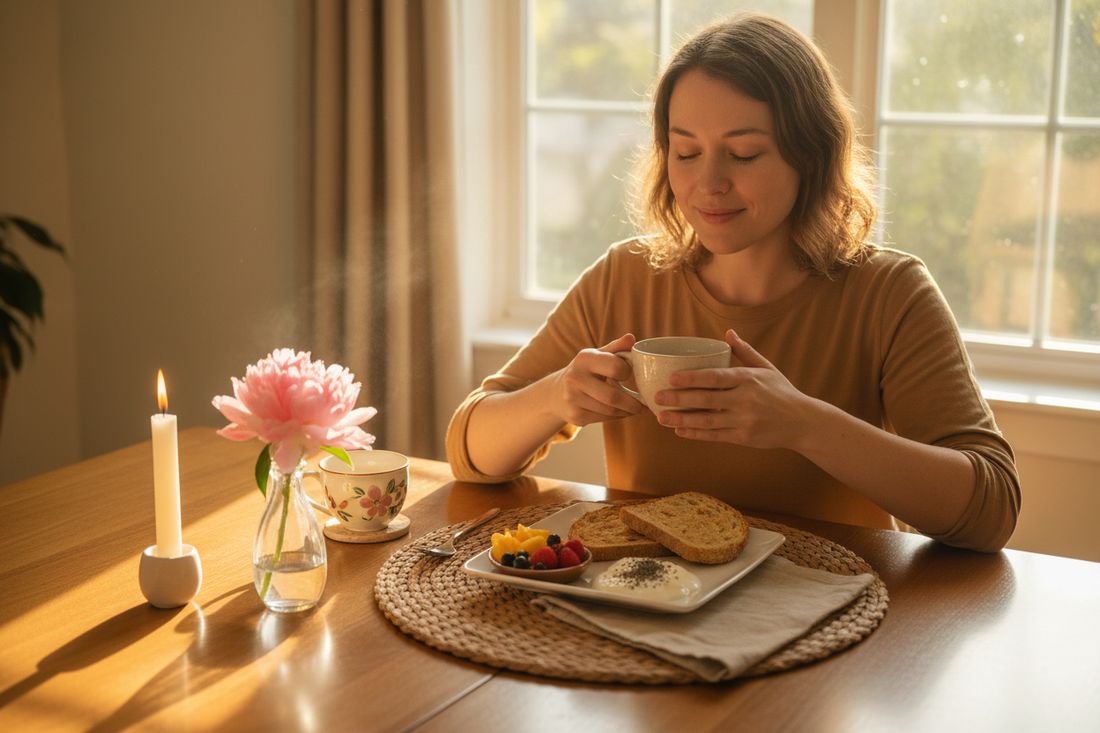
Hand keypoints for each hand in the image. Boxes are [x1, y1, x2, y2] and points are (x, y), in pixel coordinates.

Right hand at [545, 334, 647, 425]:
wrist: (556, 393)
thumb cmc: (585, 371)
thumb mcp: (597, 356)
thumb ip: (616, 348)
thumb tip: (632, 338)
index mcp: (584, 359)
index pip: (615, 367)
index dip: (627, 372)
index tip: (630, 375)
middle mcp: (575, 378)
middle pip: (612, 396)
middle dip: (633, 403)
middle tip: (644, 405)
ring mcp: (573, 399)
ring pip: (609, 410)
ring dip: (627, 412)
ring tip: (637, 409)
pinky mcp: (575, 416)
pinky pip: (603, 419)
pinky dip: (617, 417)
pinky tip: (622, 413)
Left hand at [654, 329, 813, 448]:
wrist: (803, 422)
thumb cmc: (781, 392)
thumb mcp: (766, 368)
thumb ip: (744, 351)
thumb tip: (727, 333)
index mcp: (748, 379)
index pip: (715, 377)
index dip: (692, 378)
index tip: (671, 377)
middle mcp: (745, 400)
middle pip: (706, 400)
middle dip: (679, 399)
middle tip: (657, 398)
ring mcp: (744, 420)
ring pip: (707, 421)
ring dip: (682, 420)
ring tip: (661, 417)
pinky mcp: (744, 438)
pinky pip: (715, 436)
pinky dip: (696, 434)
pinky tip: (679, 431)